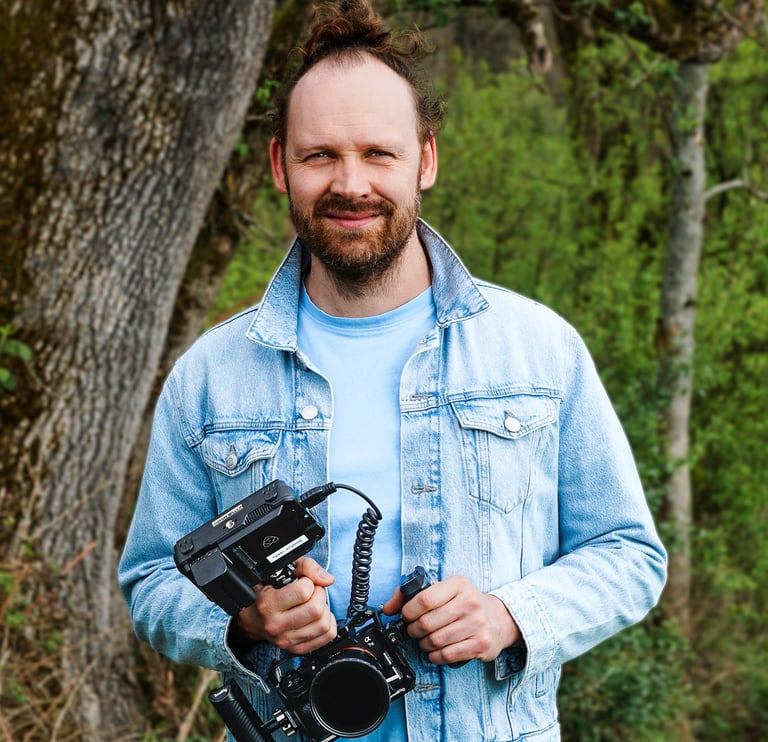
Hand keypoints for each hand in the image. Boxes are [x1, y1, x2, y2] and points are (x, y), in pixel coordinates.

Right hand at [231, 557, 335, 654]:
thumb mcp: (282, 571)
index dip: (308, 582)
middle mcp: (276, 625)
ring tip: (314, 603)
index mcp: (268, 604)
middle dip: (319, 595)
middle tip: (312, 591)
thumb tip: (327, 579)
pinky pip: (327, 635)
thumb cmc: (269, 591)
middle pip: (316, 610)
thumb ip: (307, 567)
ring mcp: (286, 640)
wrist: (254, 619)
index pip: (303, 592)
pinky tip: (317, 616)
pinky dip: (329, 623)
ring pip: (324, 624)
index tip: (303, 581)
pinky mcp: (297, 649)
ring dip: (325, 610)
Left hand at [382, 575, 520, 665]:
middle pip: (427, 623)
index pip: (424, 599)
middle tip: (414, 630)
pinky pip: (448, 655)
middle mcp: (469, 603)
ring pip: (436, 641)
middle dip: (414, 630)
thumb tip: (388, 607)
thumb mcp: (444, 589)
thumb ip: (413, 594)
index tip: (406, 615)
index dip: (408, 611)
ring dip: (424, 644)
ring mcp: (477, 624)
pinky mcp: (481, 644)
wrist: (499, 618)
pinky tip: (436, 651)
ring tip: (426, 640)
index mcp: (458, 584)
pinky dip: (436, 656)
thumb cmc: (466, 603)